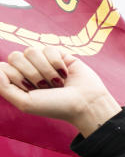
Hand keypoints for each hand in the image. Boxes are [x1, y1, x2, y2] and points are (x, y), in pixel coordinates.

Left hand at [0, 47, 120, 136]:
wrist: (85, 104)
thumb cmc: (56, 107)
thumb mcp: (25, 103)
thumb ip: (2, 87)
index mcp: (18, 81)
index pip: (3, 67)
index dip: (16, 77)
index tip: (31, 90)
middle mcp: (29, 69)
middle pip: (15, 57)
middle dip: (32, 74)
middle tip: (45, 87)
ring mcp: (43, 61)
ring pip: (31, 51)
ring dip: (46, 70)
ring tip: (57, 82)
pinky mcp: (59, 54)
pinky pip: (48, 49)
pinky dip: (57, 63)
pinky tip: (65, 74)